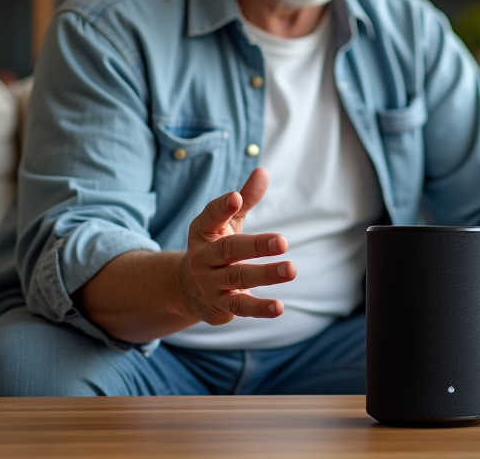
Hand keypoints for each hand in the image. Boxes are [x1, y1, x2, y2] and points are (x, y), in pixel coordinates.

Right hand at [177, 167, 295, 325]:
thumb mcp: (227, 222)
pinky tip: (279, 307)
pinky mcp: (220, 305)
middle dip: (256, 246)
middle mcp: (203, 257)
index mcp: (203, 231)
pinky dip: (260, 308)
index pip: (210, 217)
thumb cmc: (216, 246)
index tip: (236, 198)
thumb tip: (263, 171)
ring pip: (238, 277)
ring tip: (291, 269)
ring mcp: (210, 283)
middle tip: (284, 241)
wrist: (188, 289)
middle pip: (229, 250)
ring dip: (266, 274)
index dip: (222, 207)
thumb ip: (246, 198)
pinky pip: (240, 307)